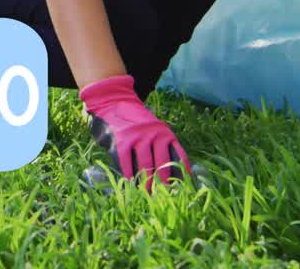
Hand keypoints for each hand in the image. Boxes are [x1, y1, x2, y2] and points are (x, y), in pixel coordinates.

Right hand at [80, 74, 191, 189]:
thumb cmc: (136, 122)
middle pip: (163, 163)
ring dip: (147, 182)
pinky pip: (127, 161)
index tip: (184, 188)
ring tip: (149, 195)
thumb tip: (172, 174)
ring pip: (146, 164)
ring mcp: (138, 136)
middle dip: (165, 182)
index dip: (182, 173)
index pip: (178, 155)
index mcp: (165, 133)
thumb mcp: (154, 129)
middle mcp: (154, 134)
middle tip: (166, 197)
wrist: (114, 101)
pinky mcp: (122, 139)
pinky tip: (131, 184)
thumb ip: (161, 146)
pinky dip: (129, 174)